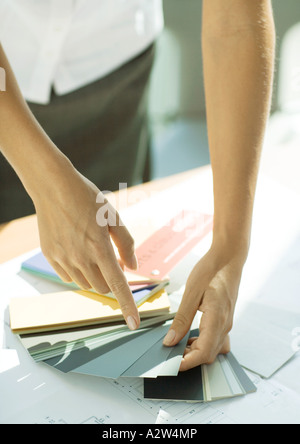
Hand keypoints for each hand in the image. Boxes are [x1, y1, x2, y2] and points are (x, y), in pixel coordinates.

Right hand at [33, 164, 139, 330]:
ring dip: (95, 276)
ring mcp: (63, 259)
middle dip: (112, 281)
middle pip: (102, 288)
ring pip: (85, 284)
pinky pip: (68, 276)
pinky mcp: (51, 257)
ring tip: (92, 251)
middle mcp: (80, 258)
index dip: (128, 306)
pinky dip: (78, 272)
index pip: (118, 285)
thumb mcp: (113, 216)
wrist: (53, 187)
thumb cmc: (87, 198)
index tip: (134, 324)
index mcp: (100, 248)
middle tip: (112, 261)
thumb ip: (126, 243)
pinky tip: (77, 252)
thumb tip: (133, 267)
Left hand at [163, 246, 244, 370]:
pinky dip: (202, 343)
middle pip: (208, 354)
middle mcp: (225, 324)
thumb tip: (171, 341)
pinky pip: (216, 339)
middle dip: (189, 358)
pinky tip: (190, 334)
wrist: (229, 257)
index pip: (204, 352)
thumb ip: (182, 319)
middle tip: (169, 353)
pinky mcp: (225, 318)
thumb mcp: (192, 293)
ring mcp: (227, 322)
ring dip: (195, 351)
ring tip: (177, 343)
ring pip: (213, 348)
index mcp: (217, 319)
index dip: (187, 363)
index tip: (171, 365)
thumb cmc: (211, 270)